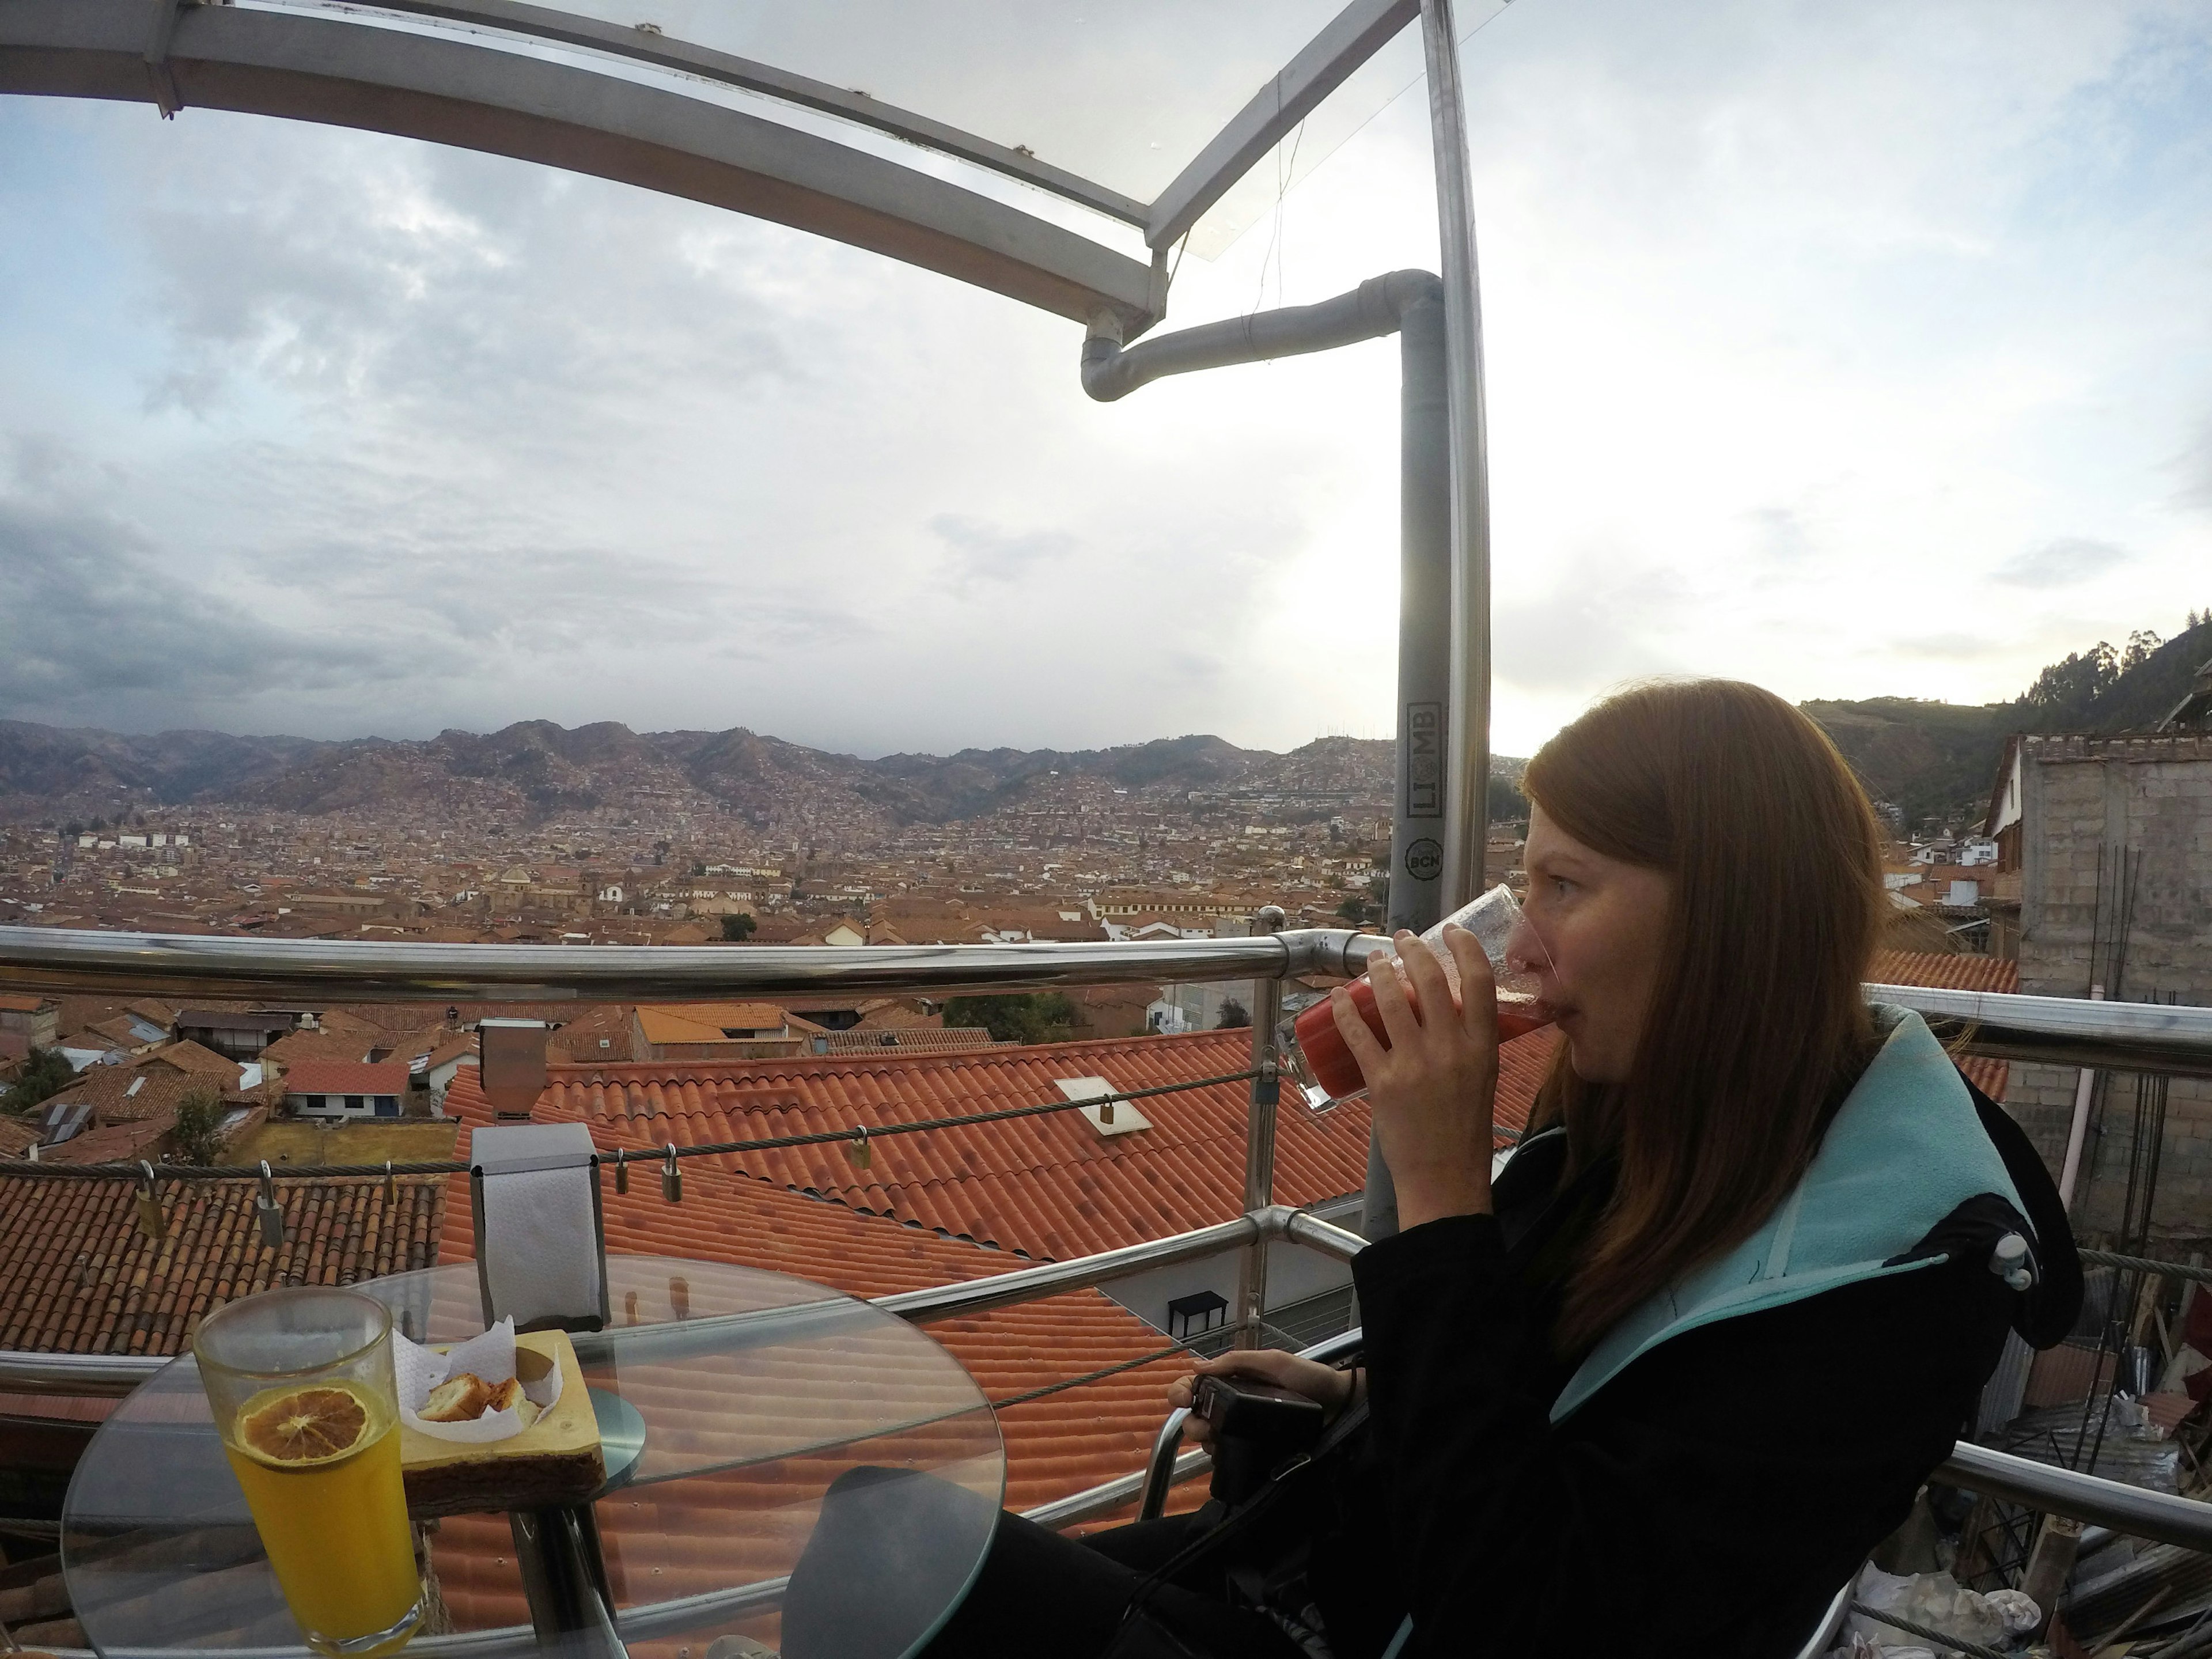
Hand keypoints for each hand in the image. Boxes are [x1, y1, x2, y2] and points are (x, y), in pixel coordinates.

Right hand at [1165, 1349, 1357, 1451]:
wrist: (1339, 1407)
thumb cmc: (1308, 1378)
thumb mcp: (1274, 1361)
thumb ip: (1238, 1361)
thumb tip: (1197, 1366)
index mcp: (1233, 1381)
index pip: (1195, 1386)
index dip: (1181, 1392)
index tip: (1182, 1399)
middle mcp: (1232, 1406)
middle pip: (1195, 1417)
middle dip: (1192, 1423)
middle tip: (1205, 1427)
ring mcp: (1242, 1431)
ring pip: (1207, 1439)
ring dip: (1205, 1441)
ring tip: (1218, 1442)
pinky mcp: (1253, 1451)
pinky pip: (1227, 1457)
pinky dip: (1222, 1457)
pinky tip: (1228, 1455)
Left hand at [1332, 924, 1498, 1227]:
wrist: (1446, 1178)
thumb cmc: (1466, 1130)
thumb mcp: (1484, 1077)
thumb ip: (1471, 1040)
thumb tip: (1451, 1004)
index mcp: (1483, 1047)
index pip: (1480, 981)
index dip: (1464, 947)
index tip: (1450, 931)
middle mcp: (1451, 1049)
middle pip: (1431, 979)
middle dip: (1412, 949)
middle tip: (1402, 938)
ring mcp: (1415, 1064)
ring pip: (1391, 999)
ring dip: (1377, 971)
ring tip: (1372, 960)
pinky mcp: (1383, 1082)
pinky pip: (1358, 1034)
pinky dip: (1344, 1010)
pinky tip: (1337, 997)